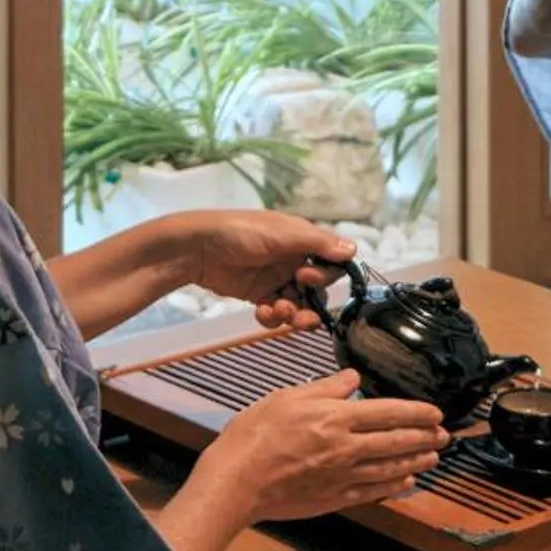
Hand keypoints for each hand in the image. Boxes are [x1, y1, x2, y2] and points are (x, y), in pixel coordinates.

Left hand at [175, 211, 354, 332]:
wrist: (197, 248)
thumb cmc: (241, 232)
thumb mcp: (282, 234)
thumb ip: (318, 243)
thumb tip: (353, 250)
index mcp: (302, 240)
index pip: (330, 263)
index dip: (325, 276)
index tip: (307, 279)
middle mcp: (293, 260)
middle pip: (317, 291)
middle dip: (309, 303)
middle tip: (293, 309)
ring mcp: (276, 279)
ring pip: (298, 305)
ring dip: (291, 314)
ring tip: (276, 313)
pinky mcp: (259, 295)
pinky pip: (276, 314)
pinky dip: (272, 318)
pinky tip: (261, 312)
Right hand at [204, 369, 447, 520]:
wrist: (238, 480)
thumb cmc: (255, 435)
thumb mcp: (288, 397)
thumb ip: (325, 388)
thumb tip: (352, 379)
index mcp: (336, 419)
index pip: (387, 412)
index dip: (415, 412)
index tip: (435, 412)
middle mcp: (346, 448)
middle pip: (396, 442)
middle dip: (424, 438)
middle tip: (445, 435)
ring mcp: (342, 477)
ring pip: (389, 469)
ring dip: (416, 462)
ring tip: (434, 458)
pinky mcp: (334, 498)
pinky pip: (372, 492)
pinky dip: (393, 487)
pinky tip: (406, 484)